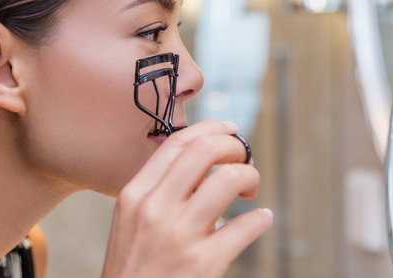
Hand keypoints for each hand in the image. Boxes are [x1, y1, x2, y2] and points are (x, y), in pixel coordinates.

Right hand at [101, 120, 272, 277]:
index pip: (178, 142)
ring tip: (250, 191)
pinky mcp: (204, 262)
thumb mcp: (131, 222)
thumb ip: (160, 191)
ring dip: (251, 177)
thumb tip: (205, 167)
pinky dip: (261, 218)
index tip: (230, 131)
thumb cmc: (134, 269)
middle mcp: (155, 208)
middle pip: (206, 150)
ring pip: (230, 179)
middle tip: (245, 160)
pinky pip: (246, 225)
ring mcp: (180, 234)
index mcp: (136, 193)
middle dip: (236, 147)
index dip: (212, 129)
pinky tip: (261, 219)